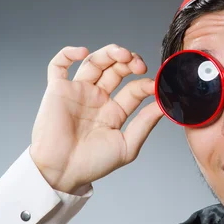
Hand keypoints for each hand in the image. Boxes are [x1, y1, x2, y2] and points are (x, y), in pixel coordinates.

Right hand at [29, 44, 163, 192]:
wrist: (62, 172)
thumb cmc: (92, 164)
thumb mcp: (127, 146)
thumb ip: (145, 123)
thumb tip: (164, 104)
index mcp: (115, 111)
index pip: (134, 89)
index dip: (146, 84)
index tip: (155, 85)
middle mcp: (98, 98)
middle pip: (116, 69)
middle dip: (130, 62)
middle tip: (139, 65)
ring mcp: (78, 92)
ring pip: (94, 62)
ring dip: (109, 52)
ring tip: (122, 54)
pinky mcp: (58, 90)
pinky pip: (58, 65)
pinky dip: (68, 53)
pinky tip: (82, 51)